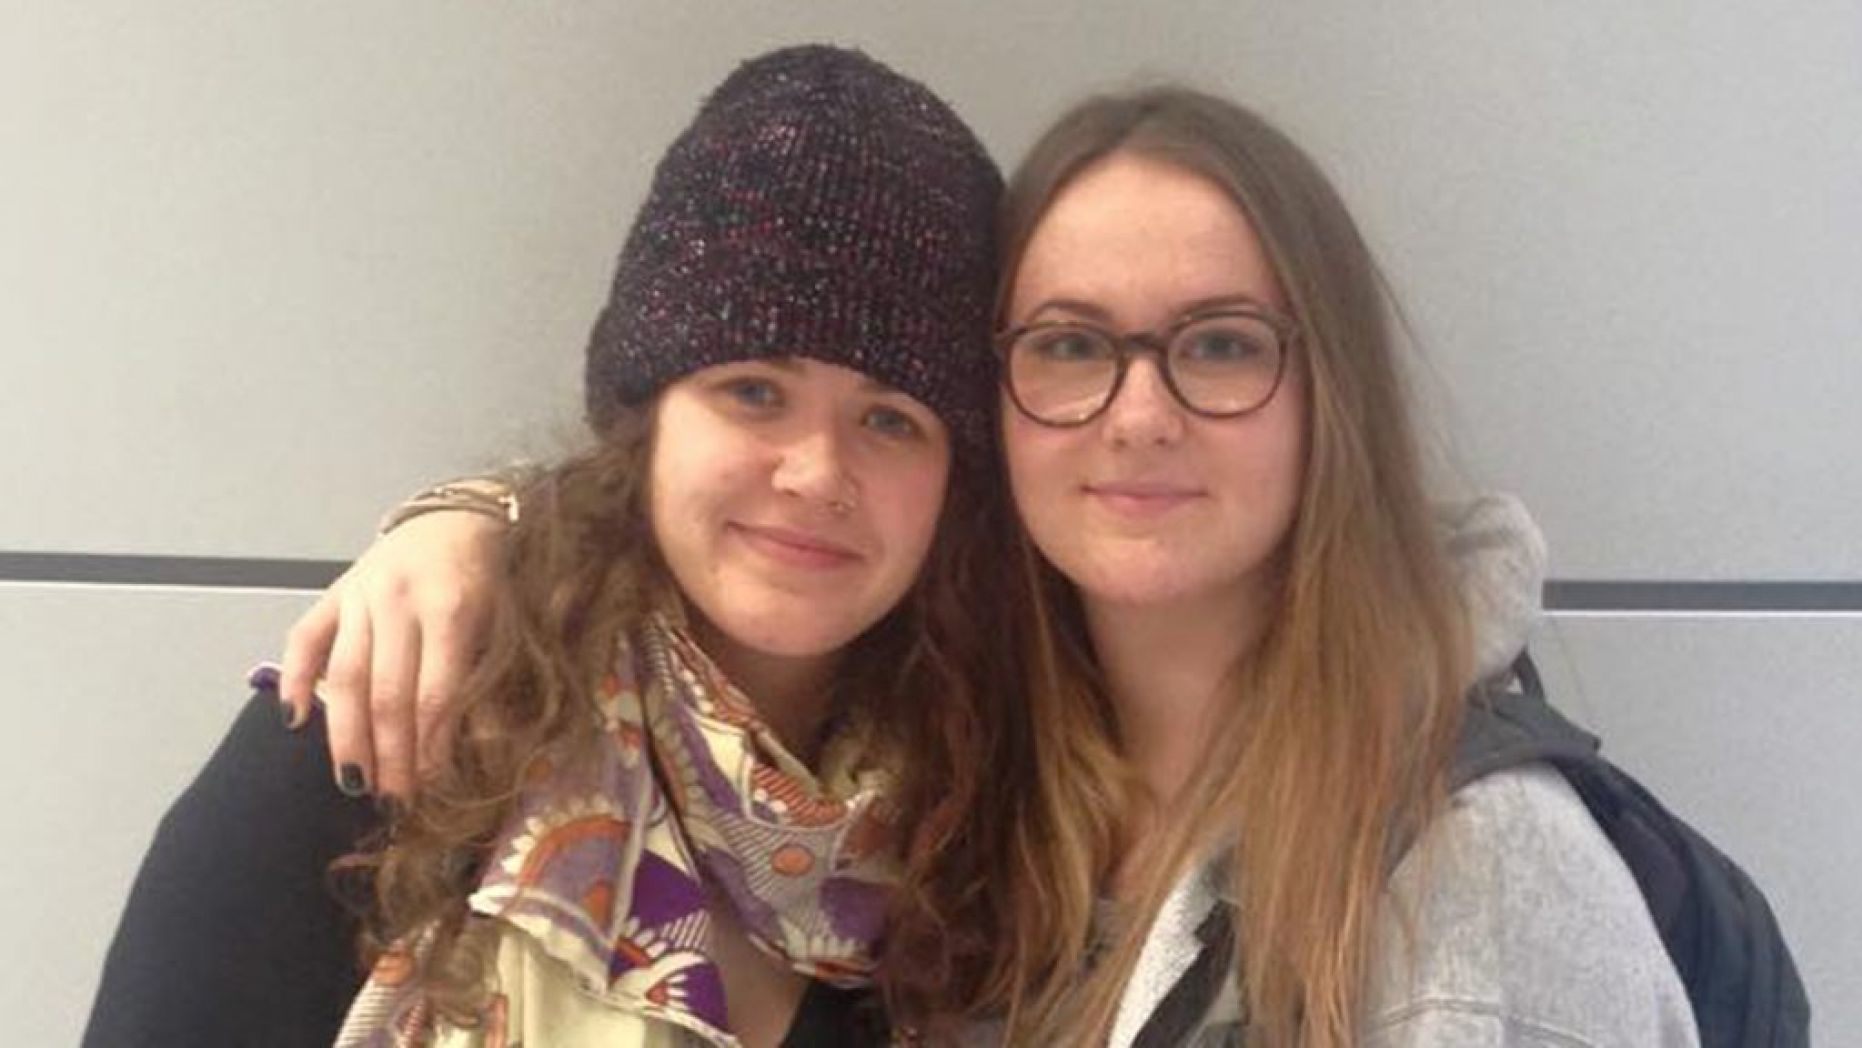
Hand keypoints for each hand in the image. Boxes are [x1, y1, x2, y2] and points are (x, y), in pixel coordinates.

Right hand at [279, 510, 505, 797]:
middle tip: (390, 802)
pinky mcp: (335, 592)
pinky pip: (305, 637)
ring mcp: (361, 596)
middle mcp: (400, 602)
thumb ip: (483, 676)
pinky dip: (296, 677)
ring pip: (346, 676)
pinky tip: (295, 720)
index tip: (429, 791)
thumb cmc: (489, 580)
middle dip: (388, 755)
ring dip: (346, 735)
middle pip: (387, 693)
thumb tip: (471, 748)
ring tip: (352, 782)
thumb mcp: (503, 623)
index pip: (434, 695)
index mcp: (451, 610)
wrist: (457, 518)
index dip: (429, 748)